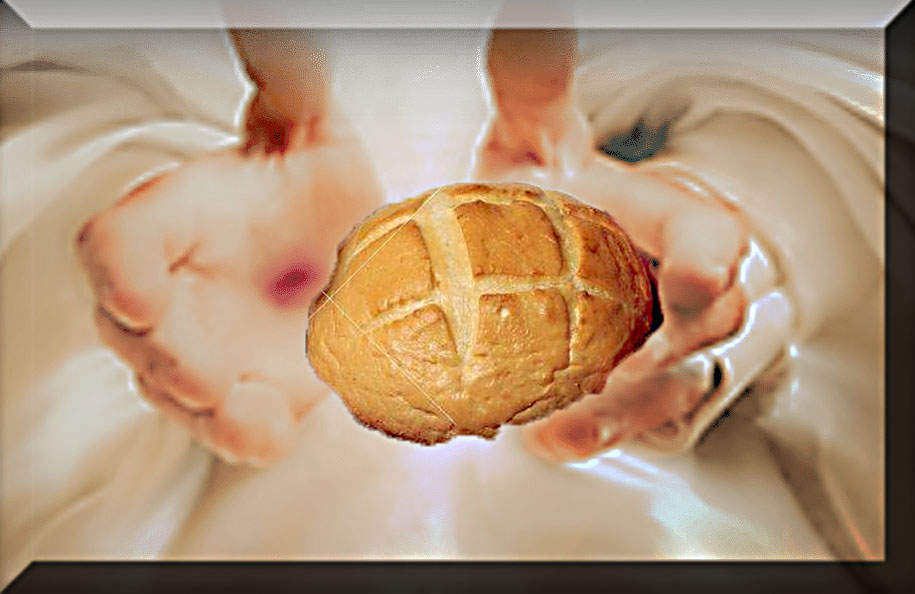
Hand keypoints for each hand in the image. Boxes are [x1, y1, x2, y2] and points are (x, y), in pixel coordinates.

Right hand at [75, 31, 383, 464]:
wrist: (352, 252)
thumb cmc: (319, 188)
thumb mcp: (310, 125)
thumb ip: (285, 74)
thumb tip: (266, 14)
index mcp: (179, 221)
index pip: (114, 244)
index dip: (116, 267)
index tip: (136, 290)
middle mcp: (175, 293)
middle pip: (131, 333)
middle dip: (159, 351)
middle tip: (196, 365)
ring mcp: (206, 351)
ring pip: (175, 392)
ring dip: (202, 406)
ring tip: (238, 404)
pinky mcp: (249, 398)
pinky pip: (234, 431)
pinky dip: (247, 437)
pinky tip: (271, 430)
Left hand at [471, 27, 749, 459]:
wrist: (552, 262)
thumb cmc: (554, 203)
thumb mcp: (535, 145)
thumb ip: (530, 87)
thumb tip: (526, 13)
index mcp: (669, 218)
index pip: (713, 235)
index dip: (711, 258)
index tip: (693, 281)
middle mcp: (683, 285)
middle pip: (711, 328)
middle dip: (666, 354)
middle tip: (609, 372)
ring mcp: (670, 345)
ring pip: (674, 389)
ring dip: (621, 412)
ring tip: (558, 422)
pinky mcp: (646, 393)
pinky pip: (639, 426)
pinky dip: (597, 434)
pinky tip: (552, 436)